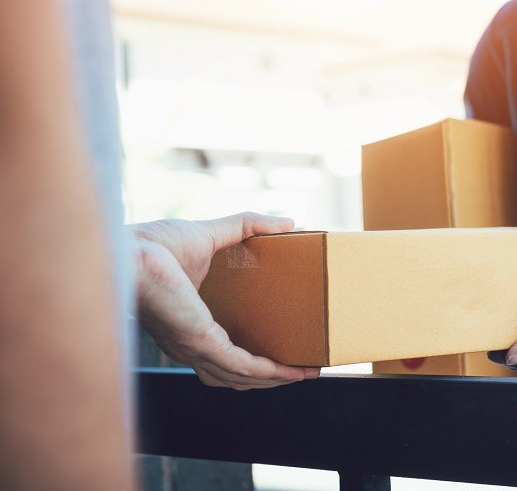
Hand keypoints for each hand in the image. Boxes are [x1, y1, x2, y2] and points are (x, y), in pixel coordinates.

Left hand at [132, 212, 320, 389]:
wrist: (127, 251)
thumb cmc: (152, 244)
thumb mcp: (210, 234)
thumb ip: (247, 226)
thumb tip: (286, 221)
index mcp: (188, 326)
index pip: (224, 356)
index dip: (255, 360)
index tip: (285, 354)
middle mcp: (189, 346)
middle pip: (235, 376)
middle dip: (271, 377)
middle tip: (303, 369)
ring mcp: (195, 348)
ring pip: (242, 377)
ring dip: (276, 378)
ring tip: (304, 372)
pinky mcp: (201, 342)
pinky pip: (242, 366)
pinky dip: (269, 371)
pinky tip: (290, 369)